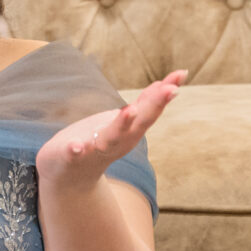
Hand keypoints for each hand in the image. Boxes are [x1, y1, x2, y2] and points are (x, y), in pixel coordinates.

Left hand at [36, 70, 185, 188]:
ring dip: (122, 125)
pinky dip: (75, 150)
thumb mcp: (126, 121)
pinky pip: (74, 154)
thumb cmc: (100, 142)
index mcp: (130, 131)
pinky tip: (75, 146)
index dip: (164, 94)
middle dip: (154, 105)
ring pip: (111, 138)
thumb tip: (170, 82)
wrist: (69, 175)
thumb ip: (145, 103)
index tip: (181, 74)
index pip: (150, 110)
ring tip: (129, 110)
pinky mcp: (71, 156)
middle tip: (171, 89)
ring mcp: (95, 149)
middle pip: (139, 122)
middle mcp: (118, 141)